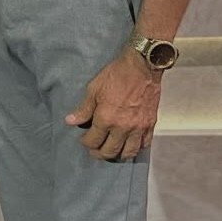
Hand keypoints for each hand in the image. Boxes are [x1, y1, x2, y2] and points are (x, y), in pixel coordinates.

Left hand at [65, 46, 162, 160]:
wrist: (143, 65)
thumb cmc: (117, 74)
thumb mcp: (94, 88)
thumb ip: (84, 108)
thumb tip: (71, 121)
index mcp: (106, 118)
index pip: (93, 141)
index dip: (86, 142)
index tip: (84, 140)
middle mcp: (122, 127)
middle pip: (109, 151)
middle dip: (99, 153)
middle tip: (95, 151)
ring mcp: (138, 127)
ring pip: (128, 152)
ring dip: (118, 155)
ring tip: (112, 151)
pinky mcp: (150, 124)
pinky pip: (144, 144)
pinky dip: (136, 148)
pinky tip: (130, 145)